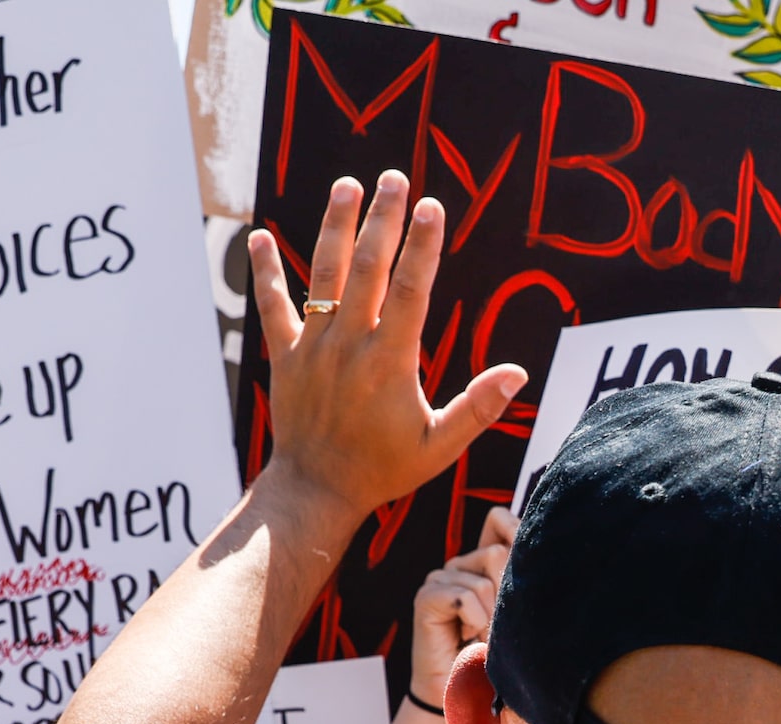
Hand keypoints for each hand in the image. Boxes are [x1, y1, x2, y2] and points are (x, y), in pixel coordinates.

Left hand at [247, 173, 526, 532]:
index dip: (422, 246)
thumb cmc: (385, 468)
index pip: (411, 291)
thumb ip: (478, 408)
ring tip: (347, 185)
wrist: (318, 489)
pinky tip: (260, 236)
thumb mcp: (440, 446)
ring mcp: (314, 347)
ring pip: (324, 275)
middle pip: (368, 268)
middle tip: (395, 178)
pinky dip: (266, 272)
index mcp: (390, 362)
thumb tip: (519, 374)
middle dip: (383, 220)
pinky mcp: (285, 355)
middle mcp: (350, 346)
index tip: (432, 208)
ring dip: (335, 227)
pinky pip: (273, 306)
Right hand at [410, 505, 514, 703]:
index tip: (523, 576)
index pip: (499, 519)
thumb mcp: (518, 614)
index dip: (515, 534)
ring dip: (490, 618)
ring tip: (480, 636)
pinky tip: (464, 636)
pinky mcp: (427, 596)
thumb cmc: (496, 657)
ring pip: (484, 580)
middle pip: (497, 552)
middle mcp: (461, 565)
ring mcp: (441, 579)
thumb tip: (524, 529)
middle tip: (495, 627)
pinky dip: (473, 621)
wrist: (466, 694)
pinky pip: (464, 596)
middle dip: (506, 598)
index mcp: (485, 563)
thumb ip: (520, 573)